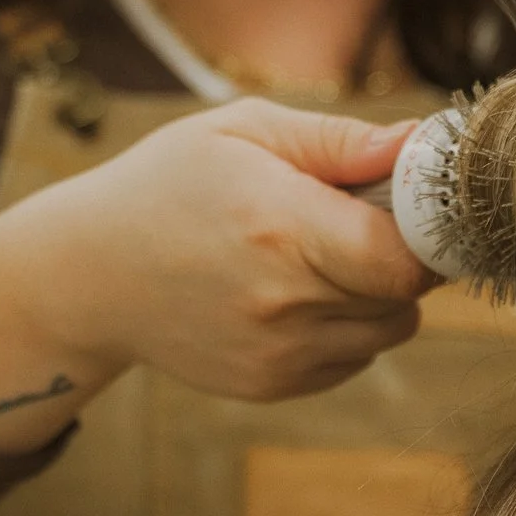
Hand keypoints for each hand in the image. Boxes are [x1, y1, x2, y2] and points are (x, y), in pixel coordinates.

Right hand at [0, 99, 435, 452]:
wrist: (89, 274)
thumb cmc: (169, 184)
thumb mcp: (242, 131)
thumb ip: (337, 140)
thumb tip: (419, 143)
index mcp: (281, 226)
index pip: (405, 256)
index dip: (425, 230)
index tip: (415, 204)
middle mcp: (283, 301)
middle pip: (406, 294)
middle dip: (403, 255)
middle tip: (364, 218)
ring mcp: (278, 353)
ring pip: (389, 330)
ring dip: (378, 294)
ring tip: (324, 253)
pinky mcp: (271, 385)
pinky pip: (354, 358)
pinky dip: (346, 326)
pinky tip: (296, 290)